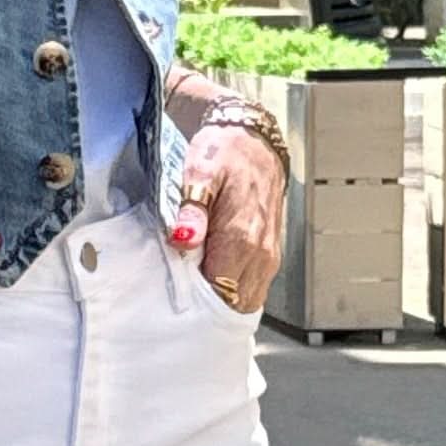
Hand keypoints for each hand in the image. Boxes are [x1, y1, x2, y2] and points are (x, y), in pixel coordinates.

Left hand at [168, 119, 285, 312]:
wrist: (254, 141)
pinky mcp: (270, 255)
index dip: (195, 299)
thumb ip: (192, 212)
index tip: (175, 291)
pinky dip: (234, 290)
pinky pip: (253, 289)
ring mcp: (268, 257)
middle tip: (183, 291)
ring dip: (222, 299)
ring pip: (245, 301)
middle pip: (232, 303)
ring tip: (198, 285)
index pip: (217, 293)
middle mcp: (260, 254)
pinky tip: (214, 277)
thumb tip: (183, 241)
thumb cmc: (224, 155)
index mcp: (241, 239)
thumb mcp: (199, 174)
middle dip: (207, 305)